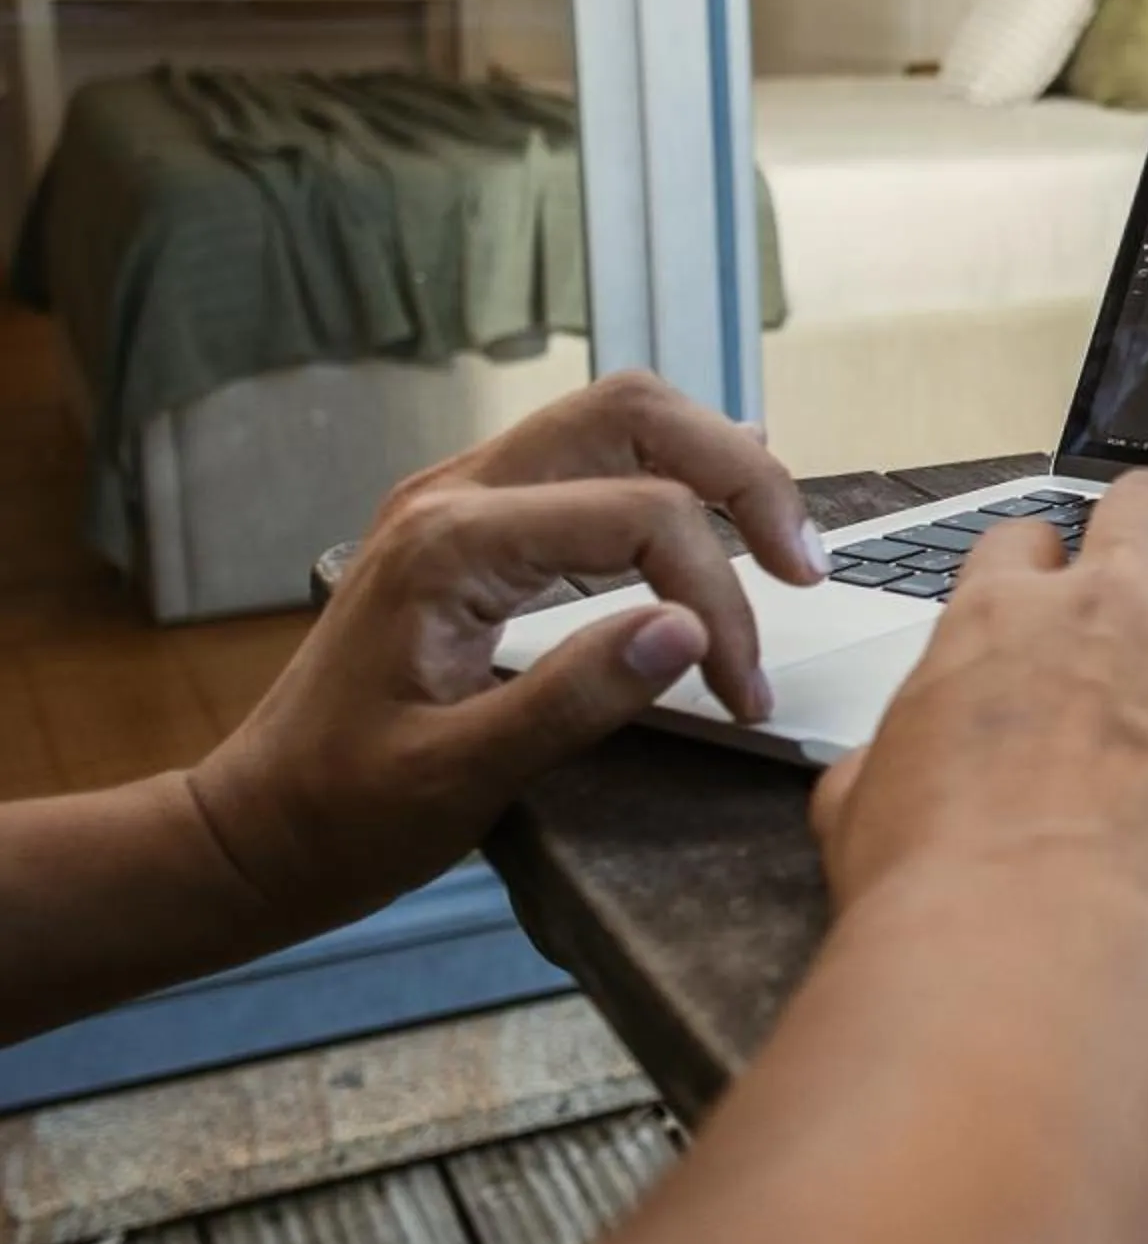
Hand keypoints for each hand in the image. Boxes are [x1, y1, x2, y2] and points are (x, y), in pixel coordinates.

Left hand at [188, 372, 825, 943]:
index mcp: (452, 544)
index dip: (718, 598)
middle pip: (635, 412)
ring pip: (617, 418)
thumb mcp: (455, 781)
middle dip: (739, 474)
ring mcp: (458, 496)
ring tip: (774, 544)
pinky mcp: (470, 524)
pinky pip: (587, 459)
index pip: (640, 517)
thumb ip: (574, 698)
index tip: (745, 689)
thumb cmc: (338, 819)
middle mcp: (455, 492)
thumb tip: (688, 633)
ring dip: (708, 466)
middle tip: (801, 564)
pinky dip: (665, 477)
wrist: (249, 831)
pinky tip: (711, 512)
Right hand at [810, 471, 1147, 1028]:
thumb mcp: (860, 814)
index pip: (1027, 542)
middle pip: (1147, 506)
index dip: (1045, 565)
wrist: (1028, 964)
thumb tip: (868, 773)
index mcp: (999, 623)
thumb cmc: (938, 903)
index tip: (1057, 590)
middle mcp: (1109, 613)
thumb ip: (878, 767)